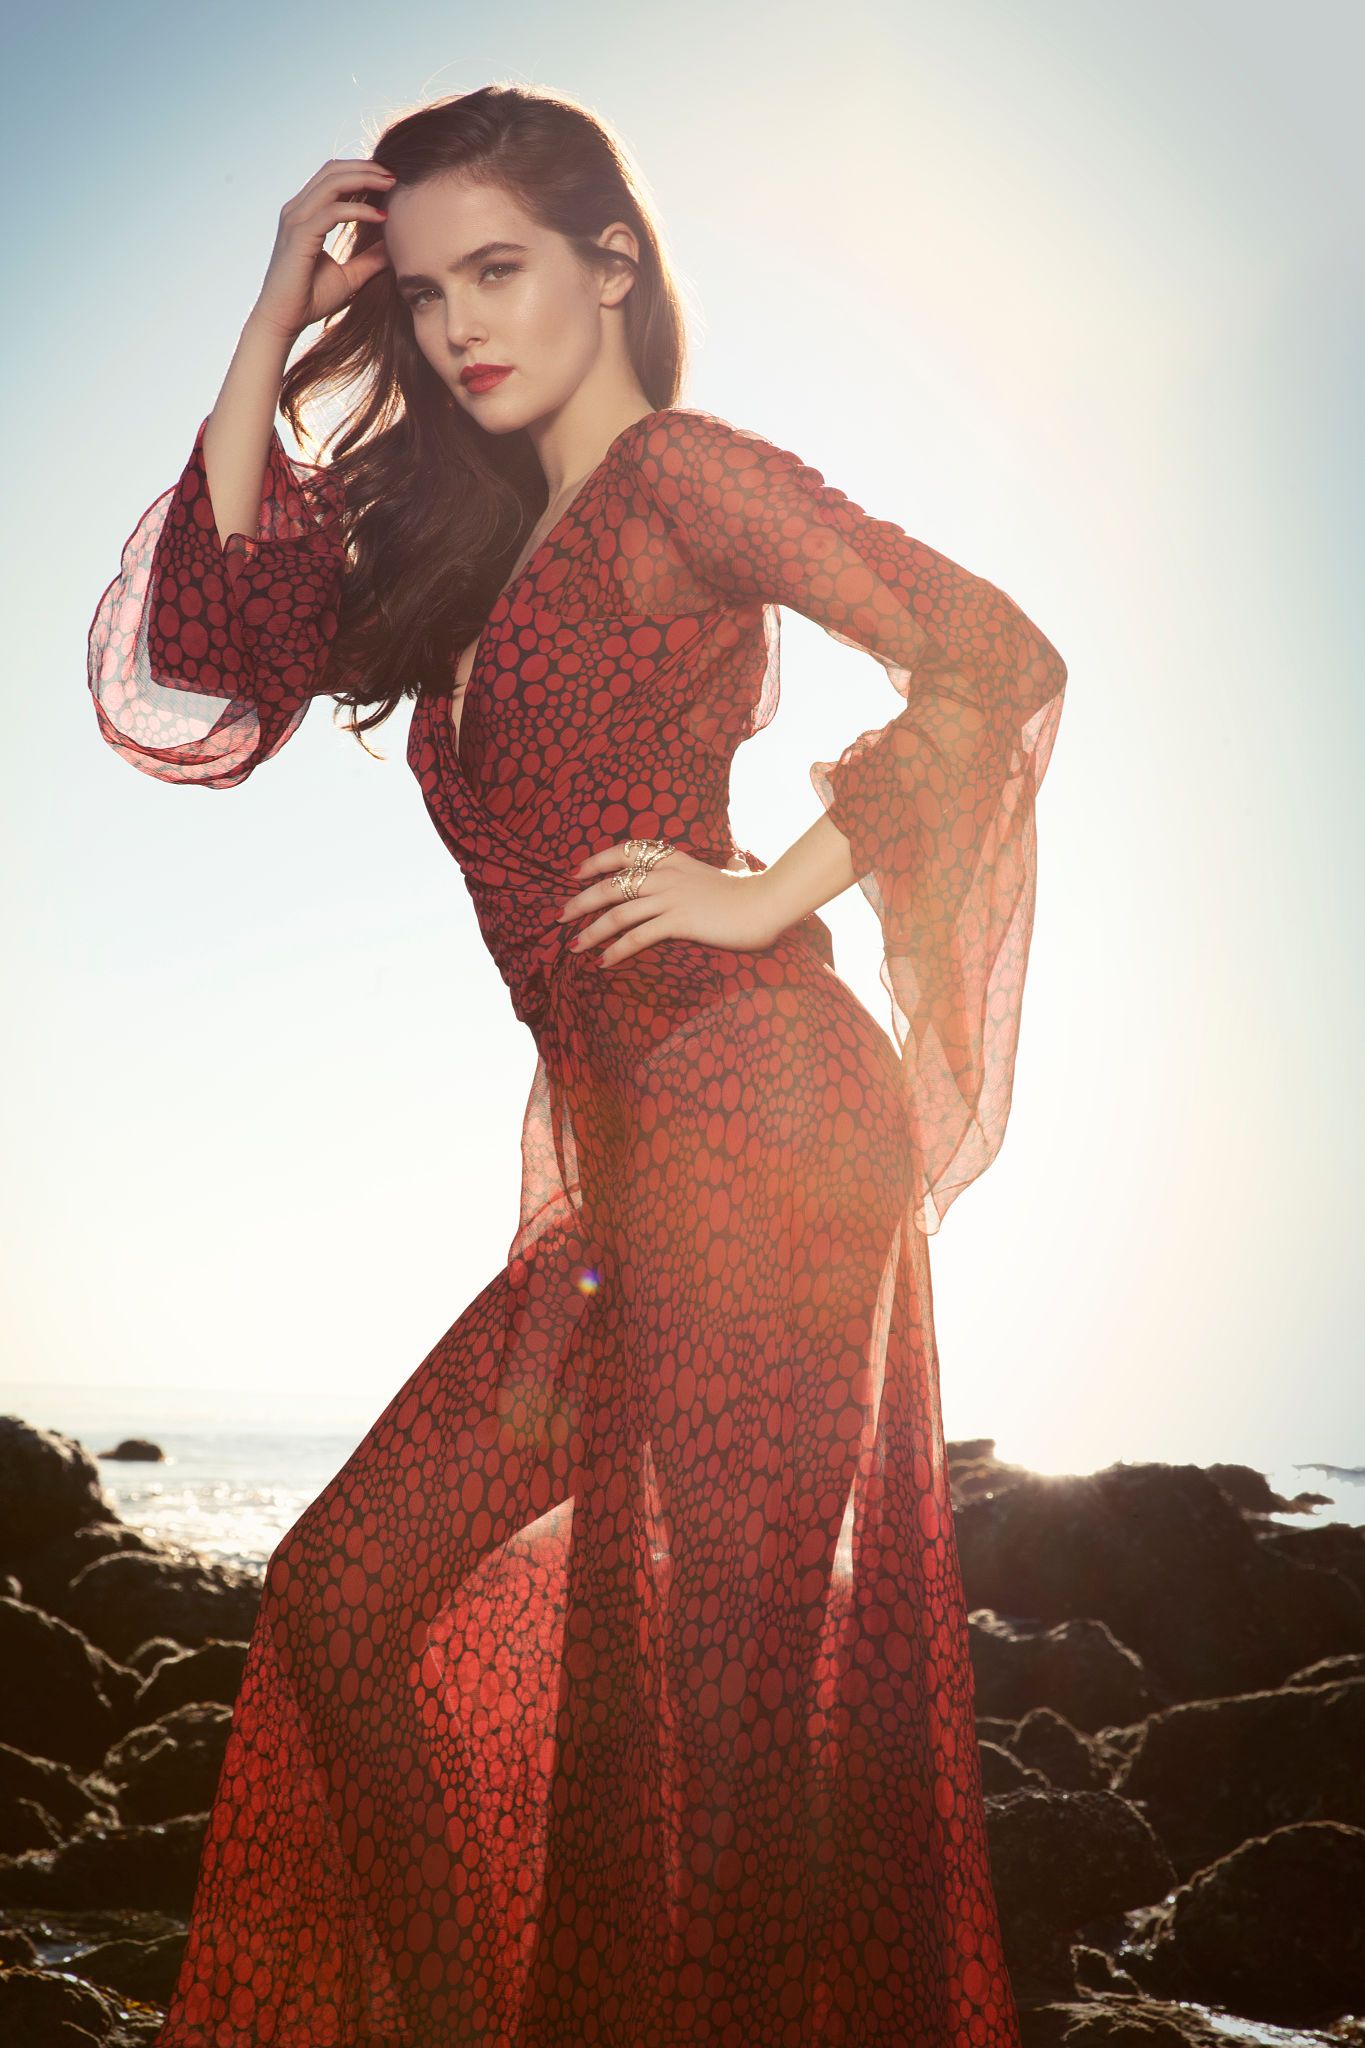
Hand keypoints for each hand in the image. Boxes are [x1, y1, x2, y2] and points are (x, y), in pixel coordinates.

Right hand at [251, 158, 395, 341]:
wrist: (283, 321)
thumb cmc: (310, 300)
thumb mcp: (349, 277)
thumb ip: (369, 260)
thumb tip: (394, 248)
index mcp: (304, 213)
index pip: (332, 177)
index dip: (361, 172)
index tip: (390, 180)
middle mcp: (296, 210)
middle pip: (332, 171)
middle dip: (366, 168)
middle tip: (395, 175)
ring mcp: (295, 220)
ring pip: (332, 183)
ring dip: (364, 180)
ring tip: (392, 184)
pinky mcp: (299, 236)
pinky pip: (332, 212)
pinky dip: (359, 210)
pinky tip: (381, 216)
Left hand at [558, 843, 792, 965]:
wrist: (767, 904)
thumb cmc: (751, 892)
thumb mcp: (728, 872)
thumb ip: (720, 867)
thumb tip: (733, 861)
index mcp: (673, 858)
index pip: (625, 851)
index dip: (596, 861)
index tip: (576, 873)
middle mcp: (666, 874)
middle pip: (611, 885)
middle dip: (581, 901)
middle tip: (561, 916)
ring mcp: (671, 897)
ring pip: (618, 913)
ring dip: (591, 931)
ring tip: (574, 946)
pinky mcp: (678, 921)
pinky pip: (638, 936)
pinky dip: (617, 950)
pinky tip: (603, 961)